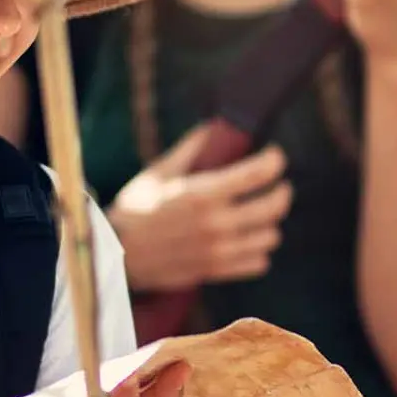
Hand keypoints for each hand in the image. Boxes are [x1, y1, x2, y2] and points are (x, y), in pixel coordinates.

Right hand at [107, 124, 292, 291]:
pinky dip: (259, 250)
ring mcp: (218, 250)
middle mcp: (216, 223)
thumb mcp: (159, 172)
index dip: (274, 160)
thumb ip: (191, 148)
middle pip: (274, 206)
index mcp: (203, 193)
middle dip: (281, 190)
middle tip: (277, 185)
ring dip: (269, 223)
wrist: (115, 253)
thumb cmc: (135, 208)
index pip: (258, 173)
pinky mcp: (215, 271)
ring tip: (259, 214)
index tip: (274, 156)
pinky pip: (258, 263)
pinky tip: (249, 240)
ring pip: (270, 236)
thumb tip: (214, 126)